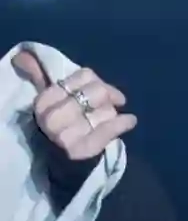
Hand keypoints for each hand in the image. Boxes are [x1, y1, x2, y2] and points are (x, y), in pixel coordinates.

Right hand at [11, 50, 137, 160]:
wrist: (63, 167)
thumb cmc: (60, 125)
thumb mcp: (52, 101)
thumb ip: (42, 75)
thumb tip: (23, 54)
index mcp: (43, 101)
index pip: (82, 76)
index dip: (97, 80)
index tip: (102, 88)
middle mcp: (52, 118)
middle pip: (95, 91)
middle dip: (106, 96)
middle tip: (110, 104)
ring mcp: (66, 136)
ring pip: (104, 109)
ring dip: (111, 112)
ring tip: (107, 119)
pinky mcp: (82, 151)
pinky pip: (109, 129)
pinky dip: (123, 123)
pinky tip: (130, 120)